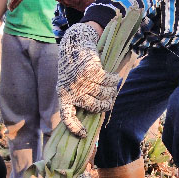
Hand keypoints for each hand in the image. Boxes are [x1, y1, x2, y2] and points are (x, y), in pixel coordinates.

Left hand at [57, 22, 120, 137]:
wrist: (73, 43)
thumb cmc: (72, 66)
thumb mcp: (68, 83)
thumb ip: (77, 96)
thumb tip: (96, 111)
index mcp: (64, 95)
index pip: (67, 117)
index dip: (75, 128)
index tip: (84, 134)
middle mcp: (72, 90)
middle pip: (95, 107)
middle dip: (106, 105)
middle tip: (109, 102)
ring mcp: (82, 81)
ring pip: (104, 93)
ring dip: (112, 91)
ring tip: (113, 87)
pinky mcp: (92, 71)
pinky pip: (109, 81)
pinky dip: (114, 80)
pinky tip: (114, 77)